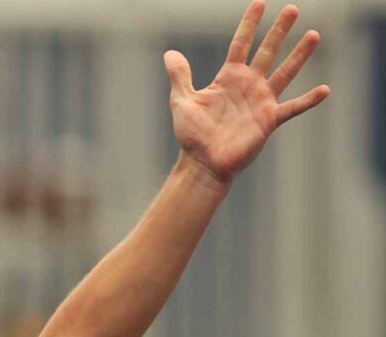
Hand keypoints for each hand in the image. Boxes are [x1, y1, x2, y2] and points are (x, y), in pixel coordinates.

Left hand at [165, 1, 328, 184]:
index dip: (249, 25)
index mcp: (228, 77)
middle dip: (279, 31)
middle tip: (292, 9)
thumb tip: (170, 53)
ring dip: (299, 55)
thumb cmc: (191, 134)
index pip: (241, 44)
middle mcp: (248, 85)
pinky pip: (292, 108)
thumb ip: (180, 76)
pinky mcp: (269, 120)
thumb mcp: (182, 101)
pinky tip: (324, 89)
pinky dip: (308, 100)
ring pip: (285, 72)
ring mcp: (261, 101)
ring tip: (313, 35)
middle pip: (267, 52)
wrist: (202, 163)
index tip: (260, 3)